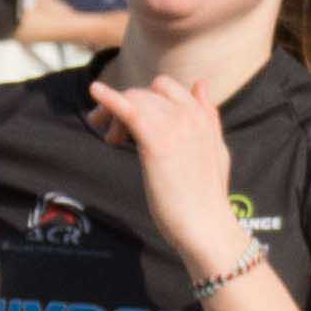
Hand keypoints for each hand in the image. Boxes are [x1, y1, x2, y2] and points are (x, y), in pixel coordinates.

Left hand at [86, 68, 236, 252]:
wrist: (206, 226)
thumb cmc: (207, 197)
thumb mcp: (215, 150)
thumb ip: (208, 118)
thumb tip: (200, 84)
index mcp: (202, 116)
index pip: (167, 88)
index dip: (146, 100)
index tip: (131, 125)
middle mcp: (189, 114)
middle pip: (146, 93)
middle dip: (126, 107)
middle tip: (113, 137)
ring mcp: (174, 125)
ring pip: (135, 99)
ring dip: (115, 114)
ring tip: (111, 140)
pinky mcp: (157, 141)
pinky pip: (129, 109)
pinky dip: (110, 98)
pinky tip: (95, 90)